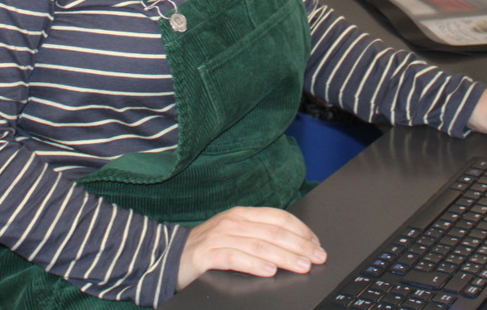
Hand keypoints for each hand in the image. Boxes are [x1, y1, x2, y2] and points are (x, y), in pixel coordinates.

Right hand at [176, 205, 326, 289]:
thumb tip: (294, 247)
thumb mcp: (235, 237)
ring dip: (285, 256)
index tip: (317, 244)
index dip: (301, 231)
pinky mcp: (207, 254)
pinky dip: (255, 265)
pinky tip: (269, 271)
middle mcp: (233, 222)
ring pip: (260, 245)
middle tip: (317, 257)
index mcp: (243, 215)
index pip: (279, 218)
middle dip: (300, 246)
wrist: (168, 257)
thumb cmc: (207, 250)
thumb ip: (259, 238)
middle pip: (274, 232)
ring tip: (302, 265)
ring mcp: (220, 236)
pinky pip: (236, 258)